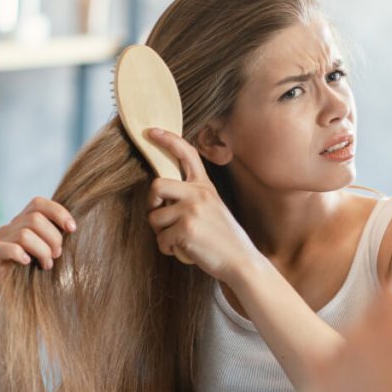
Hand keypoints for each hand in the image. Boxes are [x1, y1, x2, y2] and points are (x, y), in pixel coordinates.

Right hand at [0, 196, 76, 295]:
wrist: (21, 303)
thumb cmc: (42, 275)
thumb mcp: (54, 252)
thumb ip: (58, 235)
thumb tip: (72, 225)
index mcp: (25, 221)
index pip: (38, 203)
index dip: (58, 212)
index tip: (72, 229)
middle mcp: (10, 228)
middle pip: (34, 219)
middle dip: (53, 237)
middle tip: (57, 255)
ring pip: (24, 234)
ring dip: (42, 251)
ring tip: (46, 265)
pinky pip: (6, 248)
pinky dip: (20, 255)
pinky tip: (27, 264)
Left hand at [145, 127, 260, 283]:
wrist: (241, 261)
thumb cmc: (223, 238)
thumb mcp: (213, 207)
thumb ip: (191, 197)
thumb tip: (161, 196)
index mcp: (205, 186)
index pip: (187, 154)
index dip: (167, 139)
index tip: (151, 131)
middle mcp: (198, 194)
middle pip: (156, 186)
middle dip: (152, 204)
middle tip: (161, 216)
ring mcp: (192, 211)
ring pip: (155, 218)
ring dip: (162, 234)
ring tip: (182, 240)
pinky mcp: (186, 230)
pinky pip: (161, 239)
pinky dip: (169, 249)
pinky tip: (186, 250)